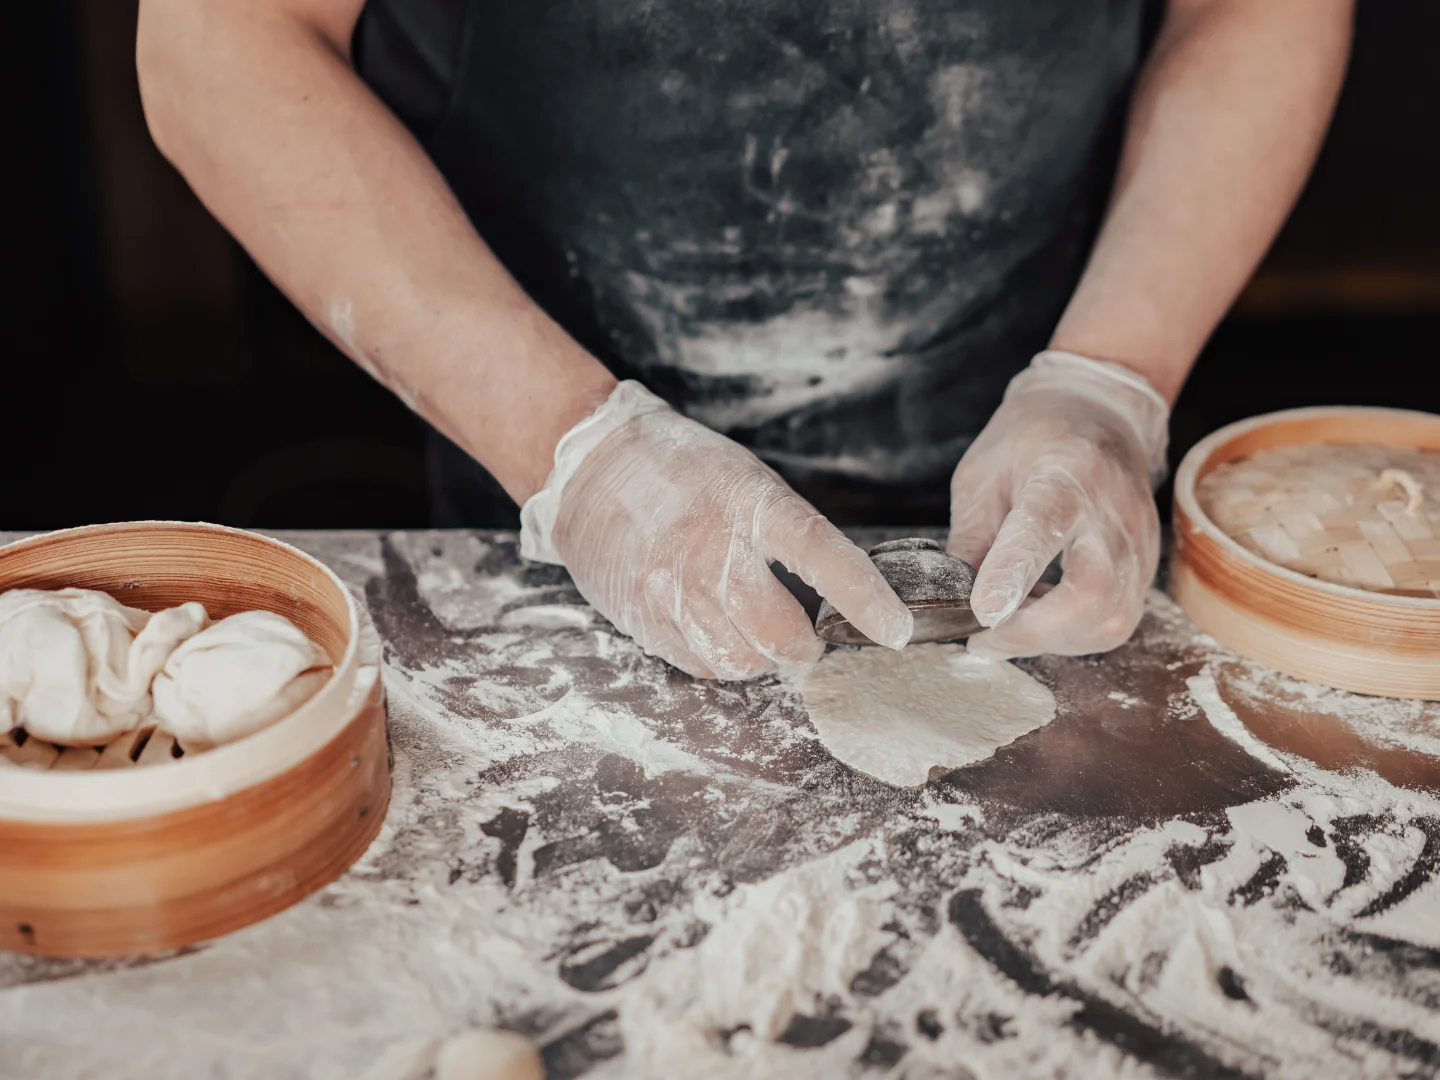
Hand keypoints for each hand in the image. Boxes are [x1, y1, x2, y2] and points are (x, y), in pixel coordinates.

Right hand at [521, 383, 912, 678]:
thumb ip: (786, 531)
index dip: (865, 599)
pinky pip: (700, 664)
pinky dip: (721, 658)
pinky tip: (718, 629)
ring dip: (762, 658)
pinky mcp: (643, 617)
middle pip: (780, 634)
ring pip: (740, 660)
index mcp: (747, 502)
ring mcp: (671, 589)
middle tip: (809, 637)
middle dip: (806, 647)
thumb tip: (837, 589)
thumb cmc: (680, 469)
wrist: (589, 467)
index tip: (897, 630)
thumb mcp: (744, 480)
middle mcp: (709, 550)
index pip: (822, 555)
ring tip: (759, 631)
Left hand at [946, 351, 1168, 658]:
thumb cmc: (1032, 439)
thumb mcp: (982, 475)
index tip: (982, 612)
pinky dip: (1074, 634)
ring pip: (1110, 618)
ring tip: (1009, 627)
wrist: (1100, 410)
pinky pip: (1117, 620)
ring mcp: (1137, 541)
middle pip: (1092, 591)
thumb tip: (954, 598)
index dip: (1012, 576)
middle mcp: (1111, 510)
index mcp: (1065, 474)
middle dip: (1035, 631)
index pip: (1042, 530)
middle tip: (985, 638)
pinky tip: (1042, 618)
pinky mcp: (1145, 564)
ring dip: (1053, 639)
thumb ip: (971, 538)